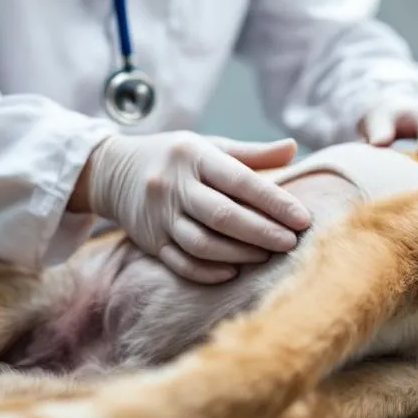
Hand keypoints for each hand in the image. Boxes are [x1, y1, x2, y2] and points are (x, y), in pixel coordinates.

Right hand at [73, 133, 311, 283]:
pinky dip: (208, 272)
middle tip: (291, 242)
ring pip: (202, 243)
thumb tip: (294, 149)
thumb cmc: (177, 157)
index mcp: (194, 156)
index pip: (240, 181)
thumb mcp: (210, 145)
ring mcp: (160, 216)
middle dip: (262, 232)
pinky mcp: (150, 241)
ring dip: (239, 254)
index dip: (274, 202)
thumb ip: (251, 153)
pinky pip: (180, 263)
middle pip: (222, 215)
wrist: (114, 171)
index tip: (302, 218)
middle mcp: (174, 186)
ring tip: (267, 256)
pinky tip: (233, 272)